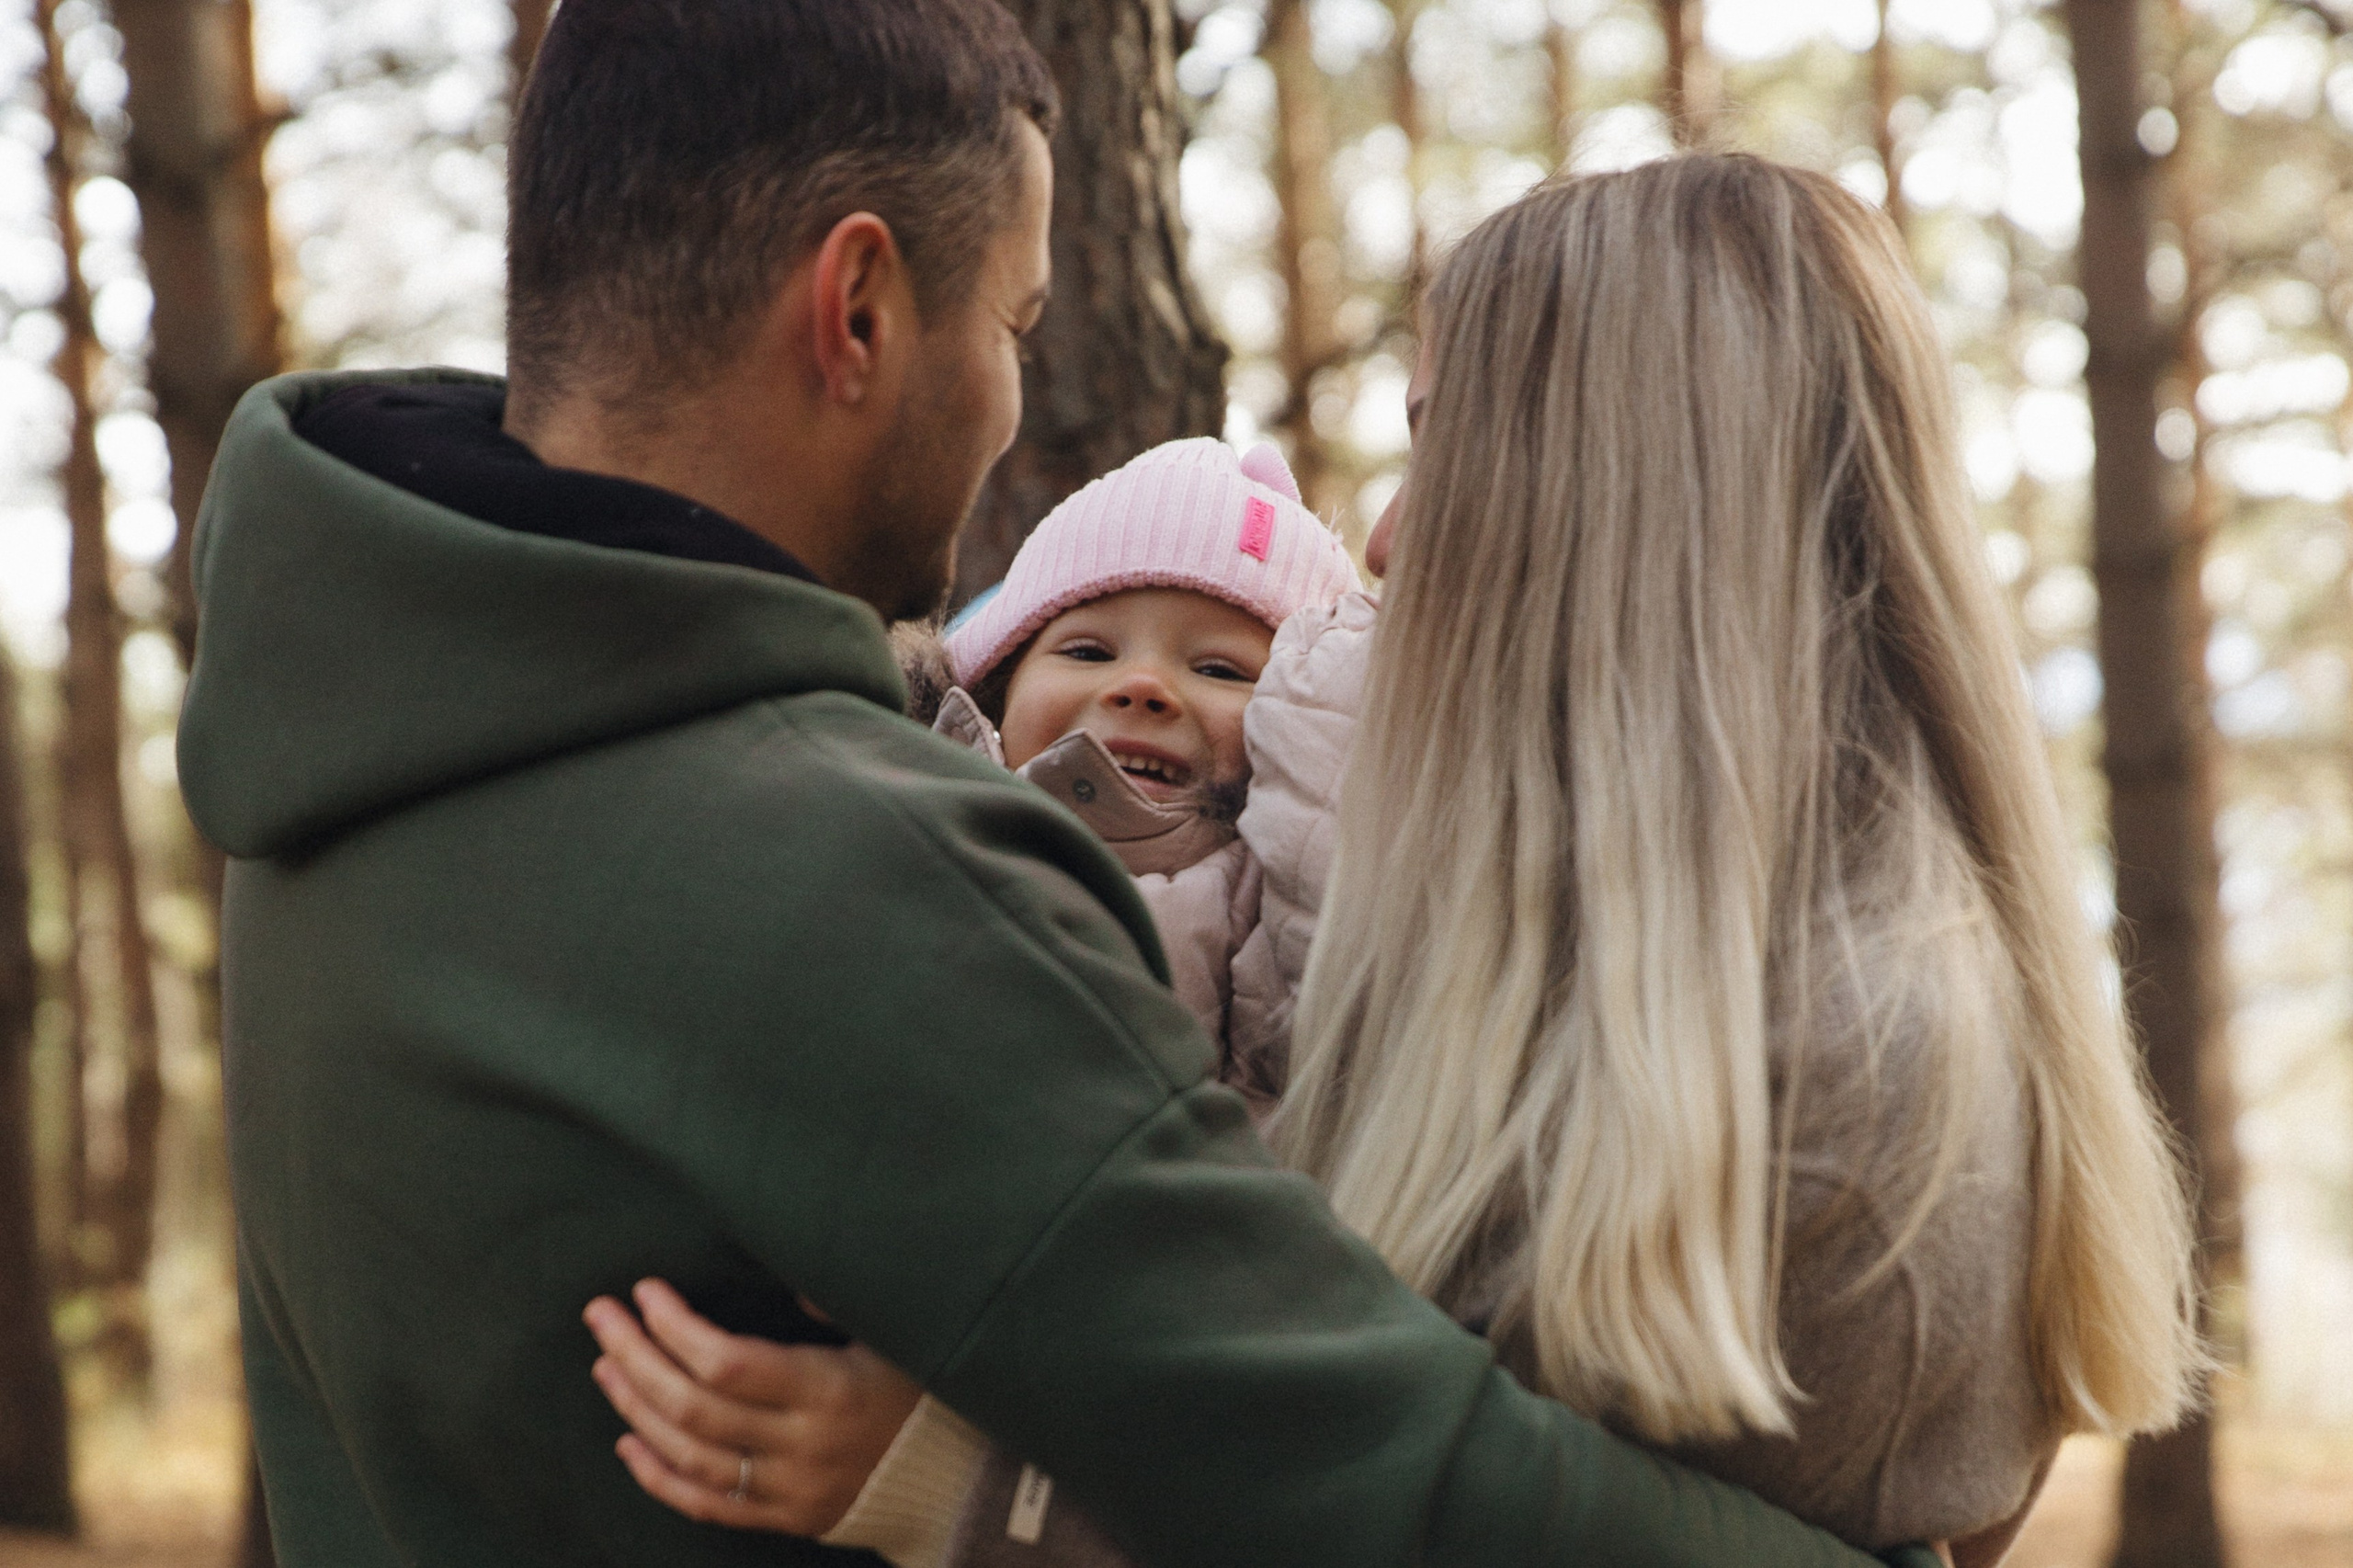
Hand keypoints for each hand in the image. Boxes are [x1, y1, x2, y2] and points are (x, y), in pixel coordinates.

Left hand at [583, 1278, 921, 1535]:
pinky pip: (707, 1505)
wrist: (955, 1474)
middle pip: (694, 1408)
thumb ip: (830, 1302)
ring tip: (606, 1366)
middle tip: (601, 1317)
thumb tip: (775, 1267)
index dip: (676, 1328)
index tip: (647, 1291)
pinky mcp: (784, 1518)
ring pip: (690, 1457)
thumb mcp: (888, 1333)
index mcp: (828, 1390)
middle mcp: (802, 1445)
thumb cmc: (919, 1387)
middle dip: (637, 1358)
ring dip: (637, 1409)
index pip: (728, 1362)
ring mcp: (789, 1490)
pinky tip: (628, 1442)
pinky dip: (660, 1477)